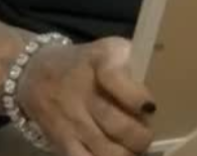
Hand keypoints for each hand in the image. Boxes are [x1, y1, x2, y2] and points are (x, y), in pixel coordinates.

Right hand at [15, 37, 156, 155]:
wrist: (35, 73)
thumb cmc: (86, 62)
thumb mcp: (109, 50)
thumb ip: (134, 65)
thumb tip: (161, 92)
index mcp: (100, 61)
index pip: (115, 78)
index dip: (136, 97)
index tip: (150, 106)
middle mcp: (83, 91)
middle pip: (118, 125)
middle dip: (141, 136)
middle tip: (146, 134)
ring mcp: (71, 120)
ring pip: (107, 151)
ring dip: (128, 154)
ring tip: (133, 148)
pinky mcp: (61, 141)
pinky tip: (116, 155)